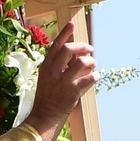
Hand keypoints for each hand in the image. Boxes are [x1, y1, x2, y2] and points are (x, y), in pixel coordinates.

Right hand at [24, 21, 97, 140]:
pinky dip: (94, 76)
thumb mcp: (48, 77)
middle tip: (90, 48)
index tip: (72, 24)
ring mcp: (62, 81)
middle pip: (68, 49)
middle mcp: (53, 71)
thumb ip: (59, 65)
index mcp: (46, 66)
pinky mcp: (72, 92)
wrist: (44, 116)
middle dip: (82, 46)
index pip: (55, 45)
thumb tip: (75, 53)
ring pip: (81, 62)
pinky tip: (95, 77)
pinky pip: (88, 78)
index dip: (65, 33)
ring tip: (93, 65)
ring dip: (91, 61)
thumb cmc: (47, 97)